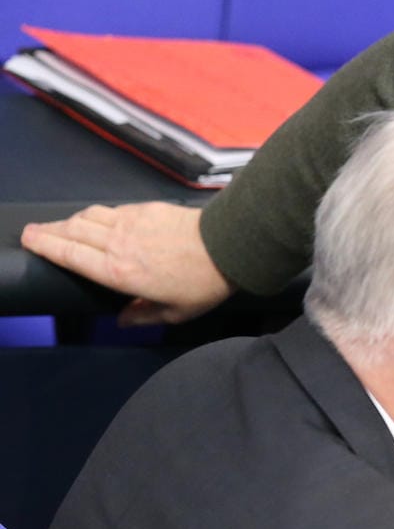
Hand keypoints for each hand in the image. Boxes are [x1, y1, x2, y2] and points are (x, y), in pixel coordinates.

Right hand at [20, 203, 232, 324]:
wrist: (229, 245)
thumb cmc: (204, 283)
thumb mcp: (175, 312)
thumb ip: (144, 316)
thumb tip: (122, 320)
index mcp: (118, 272)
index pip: (69, 255)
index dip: (44, 245)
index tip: (29, 240)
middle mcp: (117, 243)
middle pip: (71, 231)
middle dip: (48, 231)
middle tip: (33, 232)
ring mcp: (131, 222)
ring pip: (88, 216)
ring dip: (69, 220)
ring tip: (60, 227)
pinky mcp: (146, 208)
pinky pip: (111, 209)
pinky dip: (96, 214)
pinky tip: (96, 219)